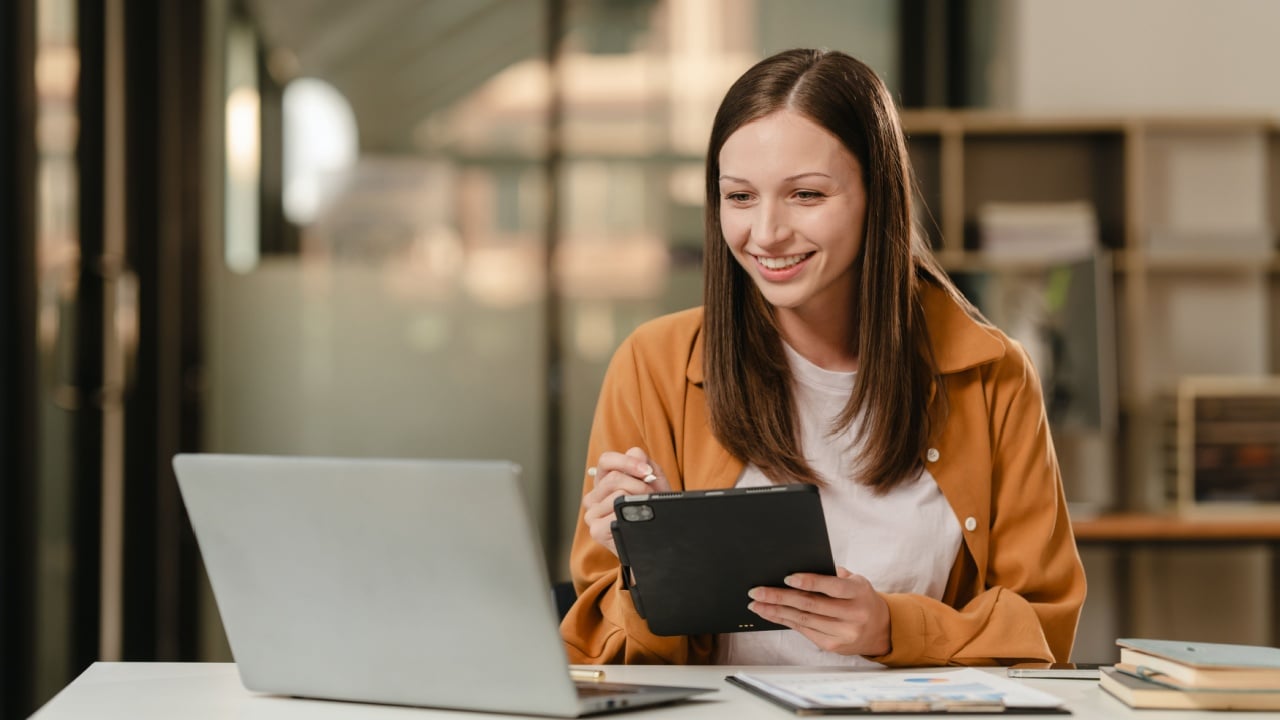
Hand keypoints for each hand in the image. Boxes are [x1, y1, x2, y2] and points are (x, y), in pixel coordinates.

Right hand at [581, 447, 670, 555]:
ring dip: (639, 500)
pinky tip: (636, 521)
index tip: (647, 471)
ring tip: (647, 509)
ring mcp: (592, 513)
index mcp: (603, 481)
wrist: (658, 538)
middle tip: (652, 495)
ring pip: (618, 494)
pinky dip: (632, 514)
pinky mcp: (596, 529)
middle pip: (614, 478)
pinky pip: (617, 512)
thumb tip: (635, 454)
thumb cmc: (652, 508)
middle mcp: (594, 496)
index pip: (606, 460)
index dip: (627, 462)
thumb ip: (644, 463)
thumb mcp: (652, 482)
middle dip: (640, 484)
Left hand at [746, 567, 890, 656]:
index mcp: (859, 593)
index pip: (833, 586)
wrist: (880, 629)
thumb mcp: (855, 582)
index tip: (787, 577)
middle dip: (780, 597)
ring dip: (776, 611)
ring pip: (803, 620)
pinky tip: (770, 614)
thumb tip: (796, 569)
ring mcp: (843, 633)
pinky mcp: (833, 646)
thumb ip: (832, 576)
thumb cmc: (860, 598)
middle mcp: (853, 615)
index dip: (810, 582)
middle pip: (811, 605)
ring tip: (756, 604)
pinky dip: (784, 621)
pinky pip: (804, 630)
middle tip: (757, 591)